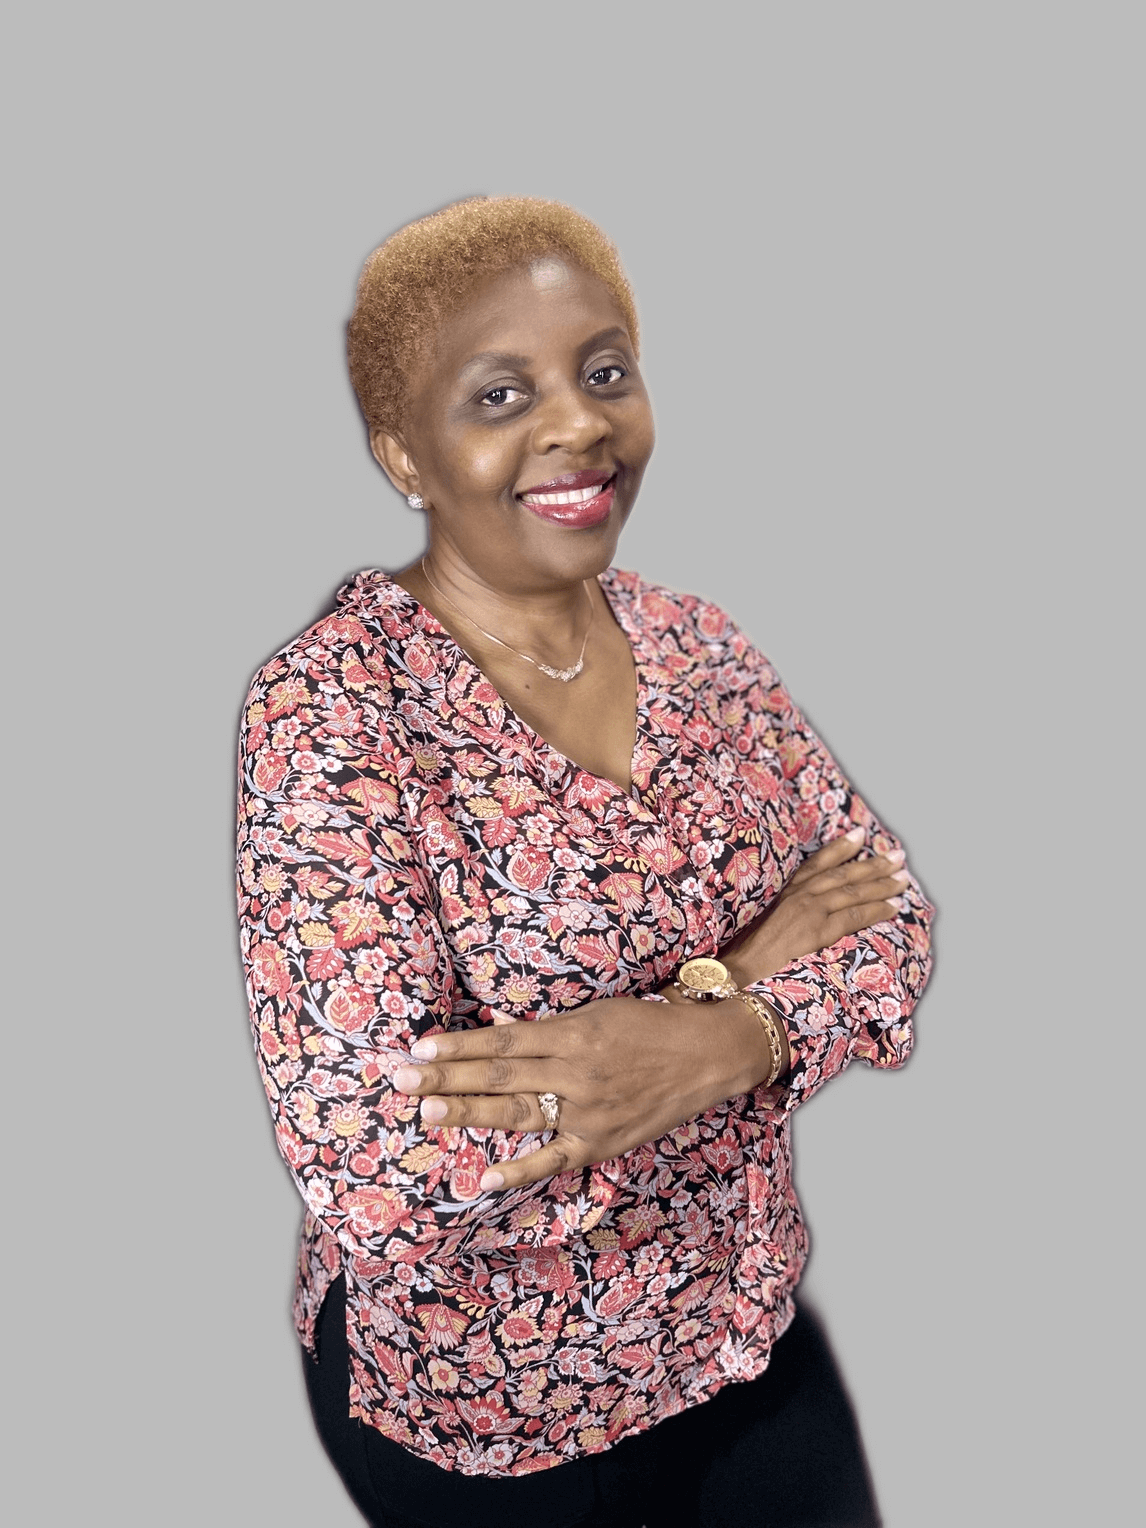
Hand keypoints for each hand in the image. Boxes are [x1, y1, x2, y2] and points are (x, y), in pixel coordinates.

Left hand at [390, 995, 766, 1192]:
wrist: (706, 1055)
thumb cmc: (649, 1025)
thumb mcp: (597, 1013)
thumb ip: (547, 1030)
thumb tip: (495, 1036)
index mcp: (573, 1035)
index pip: (503, 1042)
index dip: (459, 1046)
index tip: (420, 1047)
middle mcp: (576, 1073)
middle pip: (499, 1076)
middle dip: (447, 1077)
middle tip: (400, 1078)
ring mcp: (588, 1112)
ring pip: (518, 1113)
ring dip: (468, 1113)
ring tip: (425, 1111)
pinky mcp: (601, 1143)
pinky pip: (554, 1160)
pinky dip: (520, 1170)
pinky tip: (485, 1177)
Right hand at [723, 826, 908, 985]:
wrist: (737, 972)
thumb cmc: (747, 956)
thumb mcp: (765, 926)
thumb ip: (786, 917)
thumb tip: (802, 919)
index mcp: (785, 893)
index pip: (817, 864)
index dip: (840, 849)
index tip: (860, 835)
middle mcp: (798, 896)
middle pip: (842, 874)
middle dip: (873, 864)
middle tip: (897, 855)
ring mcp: (808, 911)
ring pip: (852, 891)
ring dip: (882, 883)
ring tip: (904, 878)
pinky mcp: (816, 930)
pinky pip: (854, 916)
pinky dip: (877, 909)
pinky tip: (894, 906)